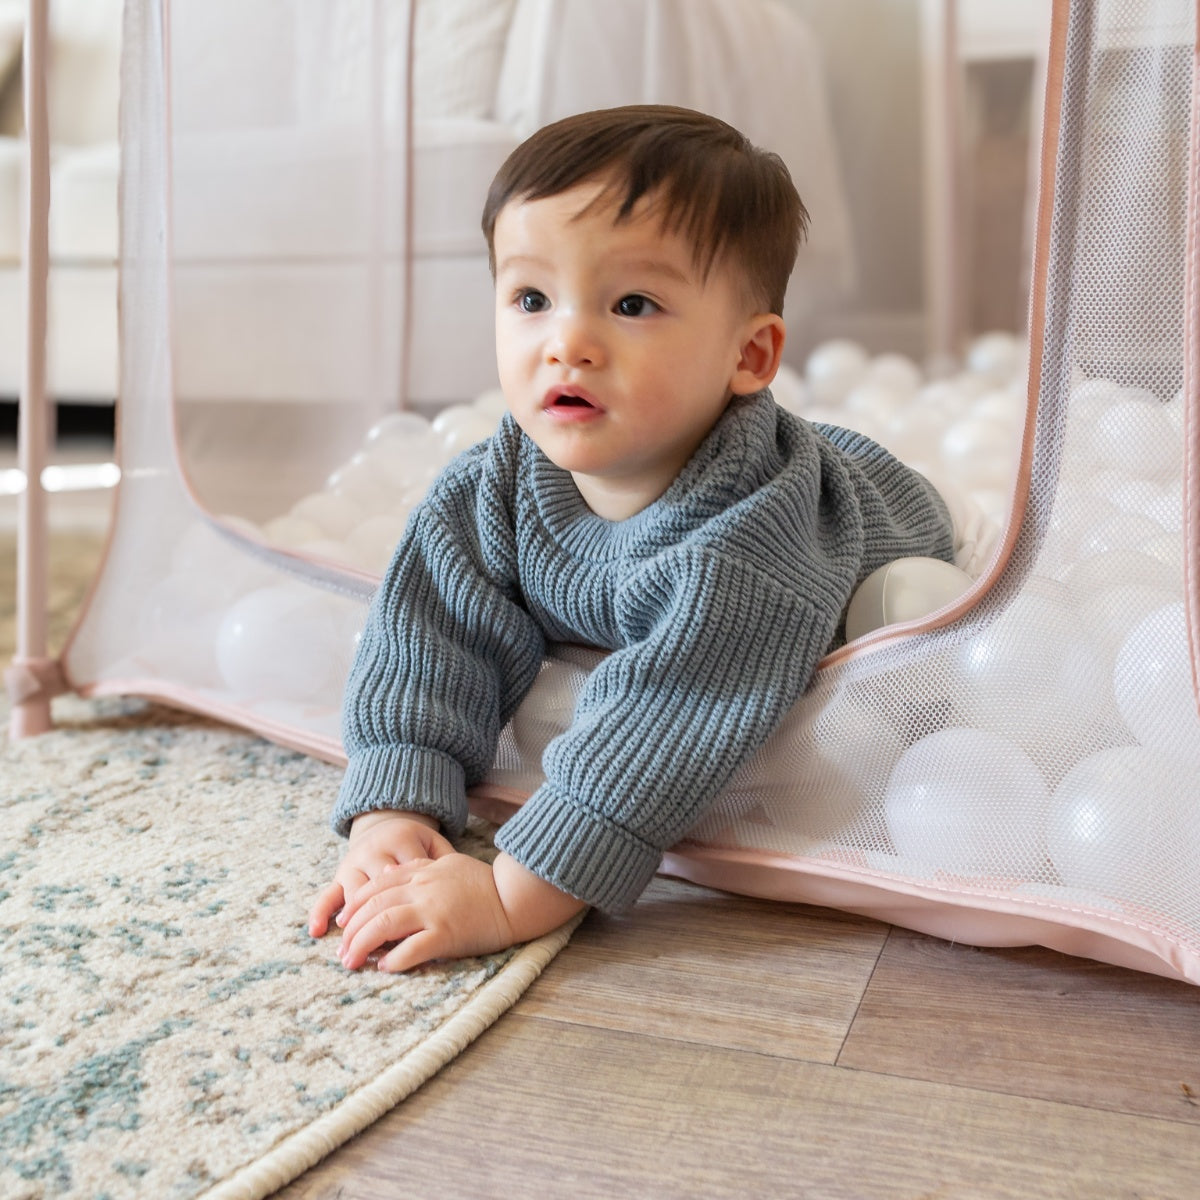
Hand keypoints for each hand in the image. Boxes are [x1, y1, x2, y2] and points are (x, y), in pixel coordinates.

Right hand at [307, 811, 454, 937]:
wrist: (389, 826)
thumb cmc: (420, 845)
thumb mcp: (436, 845)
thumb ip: (444, 862)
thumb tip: (455, 884)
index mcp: (401, 839)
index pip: (408, 874)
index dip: (414, 902)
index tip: (419, 929)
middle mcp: (375, 850)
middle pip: (378, 887)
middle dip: (382, 917)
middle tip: (388, 945)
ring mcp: (355, 863)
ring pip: (353, 892)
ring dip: (354, 921)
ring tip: (353, 948)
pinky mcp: (341, 874)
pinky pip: (328, 894)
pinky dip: (321, 912)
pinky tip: (317, 931)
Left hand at [337, 851, 587, 972]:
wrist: (515, 897)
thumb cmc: (485, 883)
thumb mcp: (448, 864)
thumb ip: (419, 868)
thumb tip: (390, 874)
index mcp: (422, 871)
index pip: (376, 886)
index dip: (354, 905)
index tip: (343, 922)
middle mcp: (422, 889)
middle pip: (373, 907)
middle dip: (351, 930)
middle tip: (341, 950)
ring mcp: (433, 911)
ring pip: (384, 925)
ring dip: (361, 945)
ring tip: (350, 962)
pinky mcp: (446, 934)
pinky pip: (412, 949)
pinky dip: (394, 959)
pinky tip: (384, 967)